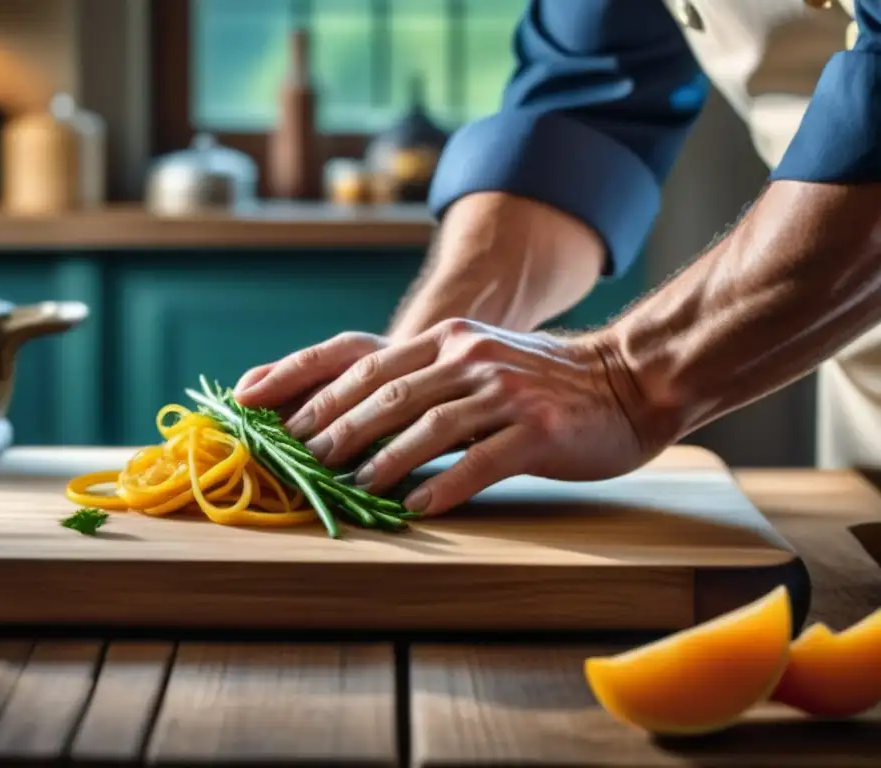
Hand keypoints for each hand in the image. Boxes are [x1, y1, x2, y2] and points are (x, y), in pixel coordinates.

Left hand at [238, 319, 655, 515]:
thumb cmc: (543, 381)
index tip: (270, 410)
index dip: (315, 387)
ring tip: (353, 487)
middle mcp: (471, 357)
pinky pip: (482, 461)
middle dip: (338, 426)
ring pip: (429, 424)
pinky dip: (446, 486)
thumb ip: (426, 375)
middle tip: (302, 458)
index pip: (366, 361)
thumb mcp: (479, 359)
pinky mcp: (538, 427)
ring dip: (385, 459)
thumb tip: (358, 415)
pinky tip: (419, 508)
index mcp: (449, 339)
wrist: (627, 381)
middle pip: (389, 391)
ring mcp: (506, 391)